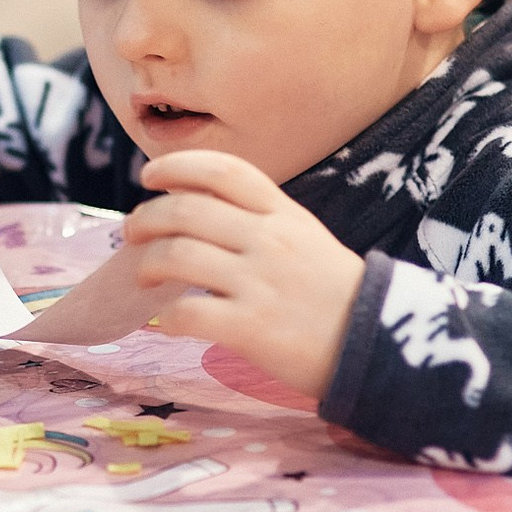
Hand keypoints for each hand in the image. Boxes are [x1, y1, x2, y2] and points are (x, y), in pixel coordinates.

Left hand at [121, 151, 365, 400]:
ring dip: (147, 265)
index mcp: (283, 214)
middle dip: (146, 219)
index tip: (149, 177)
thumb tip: (195, 211)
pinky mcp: (251, 328)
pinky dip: (166, 318)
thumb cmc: (336, 293)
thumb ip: (259, 220)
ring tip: (143, 277)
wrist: (380, 344)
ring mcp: (258, 283)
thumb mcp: (307, 238)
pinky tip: (167, 322)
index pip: (222, 171)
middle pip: (185, 211)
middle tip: (132, 233)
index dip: (177, 166)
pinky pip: (187, 313)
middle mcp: (268, 240)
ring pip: (177, 256)